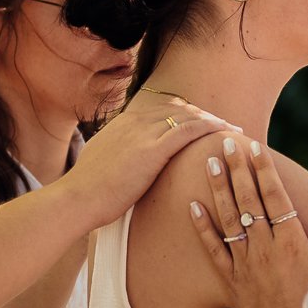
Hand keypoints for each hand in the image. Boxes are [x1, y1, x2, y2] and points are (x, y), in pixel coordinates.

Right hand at [60, 97, 232, 229]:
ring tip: (231, 129)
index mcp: (122, 123)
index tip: (200, 122)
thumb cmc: (87, 191)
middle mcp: (134, 121)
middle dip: (202, 115)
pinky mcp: (151, 149)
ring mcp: (142, 132)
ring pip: (187, 116)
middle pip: (178, 108)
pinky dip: (210, 127)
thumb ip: (117, 154)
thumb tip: (123, 161)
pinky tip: (225, 132)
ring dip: (212, 120)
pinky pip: (188, 130)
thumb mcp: (101, 161)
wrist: (76, 199)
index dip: (184, 113)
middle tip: (222, 124)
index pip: (161, 108)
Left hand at [189, 134, 307, 307]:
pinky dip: (202, 228)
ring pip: (228, 219)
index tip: (257, 148)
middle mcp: (265, 249)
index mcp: (293, 243)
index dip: (265, 170)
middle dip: (238, 169)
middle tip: (227, 143)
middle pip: (248, 201)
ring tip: (210, 163)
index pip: (275, 197)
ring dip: (218, 189)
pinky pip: (213, 250)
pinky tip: (193, 206)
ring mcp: (246, 264)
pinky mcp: (231, 281)